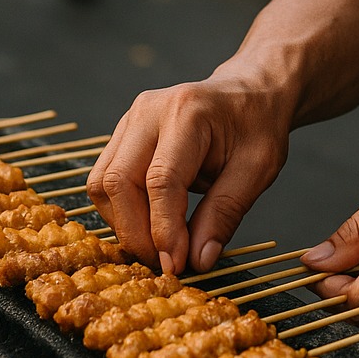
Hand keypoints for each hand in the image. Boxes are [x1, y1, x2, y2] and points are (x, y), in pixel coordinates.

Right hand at [88, 75, 292, 273]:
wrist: (248, 92)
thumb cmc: (257, 126)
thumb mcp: (258, 170)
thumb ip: (225, 213)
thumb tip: (197, 260)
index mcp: (187, 112)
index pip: (161, 180)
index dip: (164, 229)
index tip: (177, 265)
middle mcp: (148, 112)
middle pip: (118, 181)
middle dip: (136, 233)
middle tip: (166, 264)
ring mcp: (129, 121)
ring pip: (101, 184)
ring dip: (124, 224)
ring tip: (159, 247)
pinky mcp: (121, 134)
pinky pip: (104, 180)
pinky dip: (121, 211)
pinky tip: (149, 226)